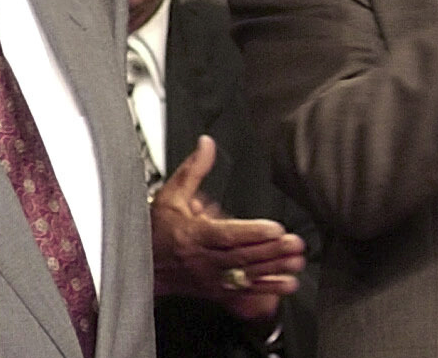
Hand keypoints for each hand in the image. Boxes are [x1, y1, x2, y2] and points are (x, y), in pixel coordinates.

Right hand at [150, 135, 305, 320]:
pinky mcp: (215, 291)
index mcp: (194, 235)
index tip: (275, 229)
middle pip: (241, 256)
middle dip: (271, 251)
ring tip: (295, 263)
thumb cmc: (156, 231)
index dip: (252, 233)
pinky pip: (243, 292)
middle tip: (294, 244)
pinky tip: (285, 285)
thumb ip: (193, 169)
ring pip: (245, 276)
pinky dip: (266, 289)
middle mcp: (203, 260)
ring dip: (273, 270)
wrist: (141, 266)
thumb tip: (206, 144)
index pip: (226, 235)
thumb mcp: (171, 195)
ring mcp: (210, 278)